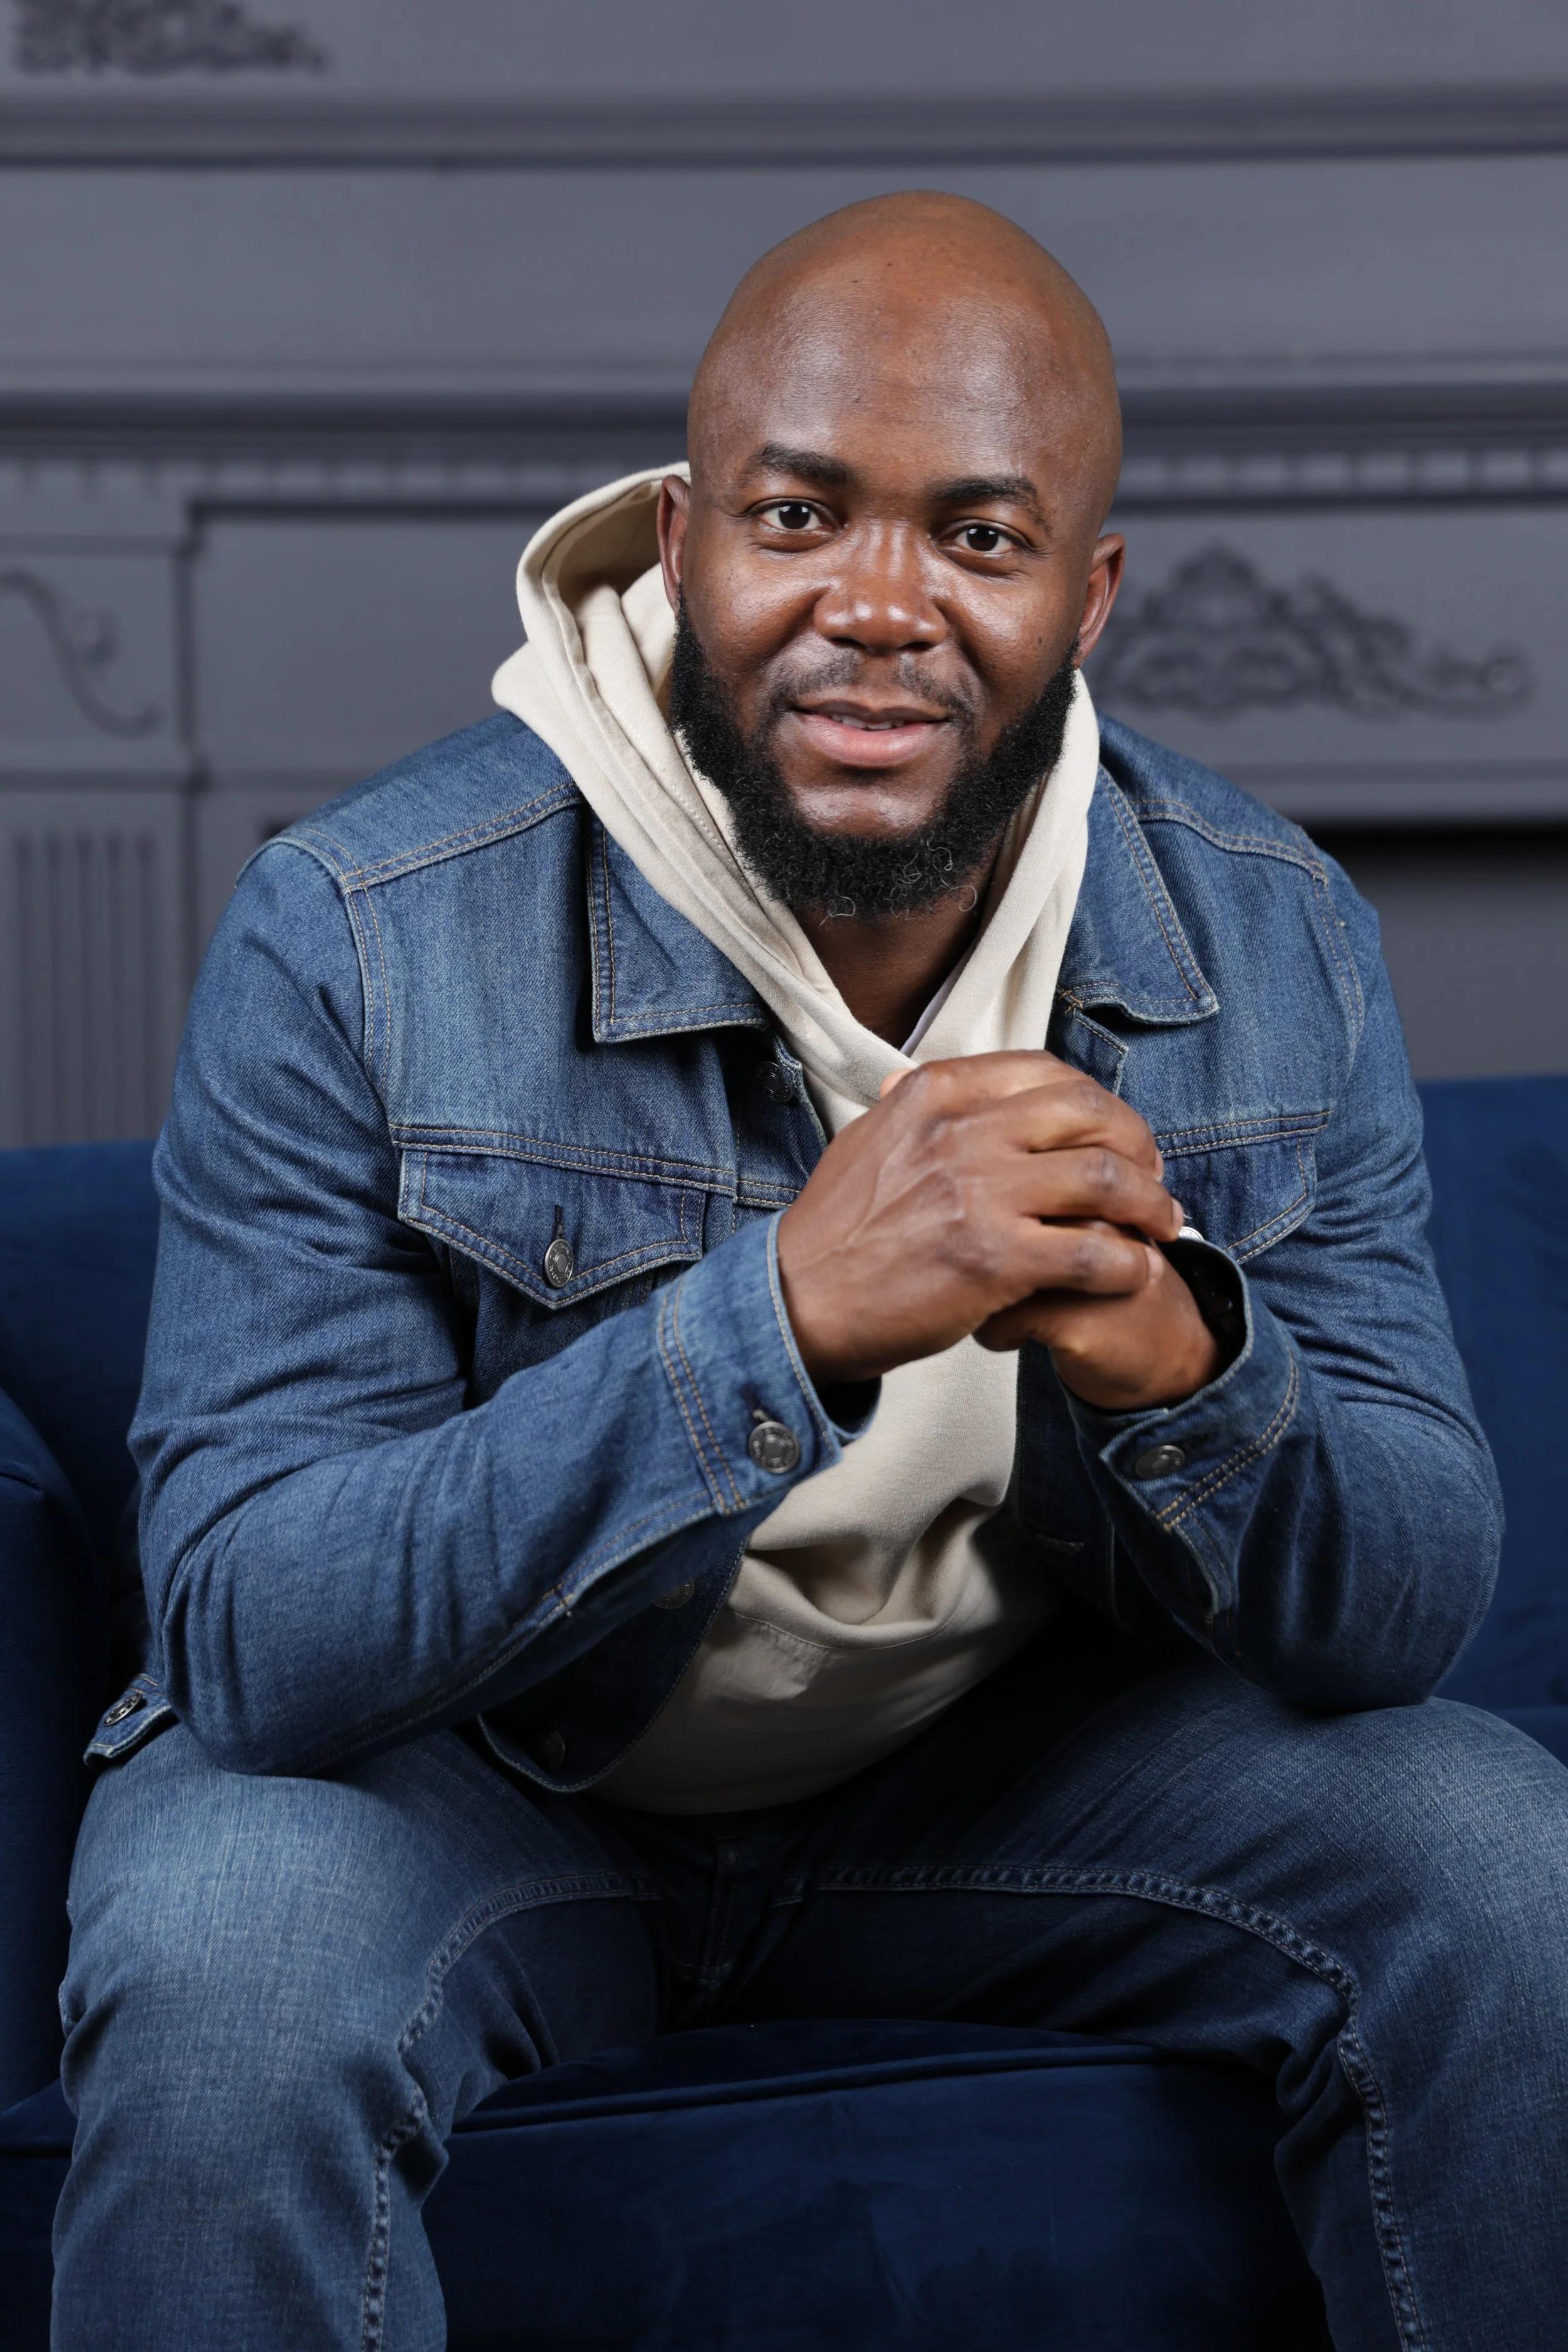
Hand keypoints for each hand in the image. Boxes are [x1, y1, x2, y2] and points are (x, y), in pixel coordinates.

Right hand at [775, 1051, 1220, 1410]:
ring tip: (1162, 1227)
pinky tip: (1134, 1273)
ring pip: (1106, 1178)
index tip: (1114, 1134)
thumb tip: (922, 1084)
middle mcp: (962, 1133)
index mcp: (935, 1096)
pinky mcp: (994, 1259)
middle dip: (1139, 1145)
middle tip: (1152, 1178)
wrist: (799, 1303)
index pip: (1046, 1072)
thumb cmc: (833, 1234)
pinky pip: (1095, 1252)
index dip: (1097, 1104)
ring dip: (1150, 1204)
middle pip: (1091, 1114)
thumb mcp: (867, 1141)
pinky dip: (1130, 1263)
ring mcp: (980, 1194)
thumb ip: (909, 1109)